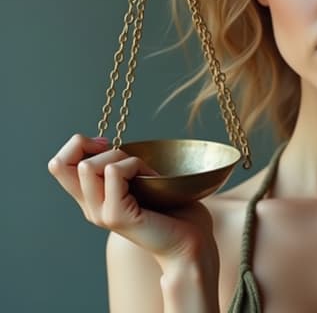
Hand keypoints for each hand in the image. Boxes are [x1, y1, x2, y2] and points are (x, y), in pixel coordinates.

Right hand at [48, 134, 217, 270]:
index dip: (76, 146)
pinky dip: (135, 164)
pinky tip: (152, 179)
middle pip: (59, 164)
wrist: (189, 242)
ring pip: (87, 165)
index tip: (105, 144)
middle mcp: (91, 206)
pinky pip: (115, 172)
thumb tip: (103, 143)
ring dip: (119, 156)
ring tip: (142, 171)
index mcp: (93, 198)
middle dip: (86, 145)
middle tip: (118, 151)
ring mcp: (101, 213)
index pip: (58, 165)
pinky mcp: (116, 216)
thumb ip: (117, 167)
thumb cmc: (172, 208)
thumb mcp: (138, 180)